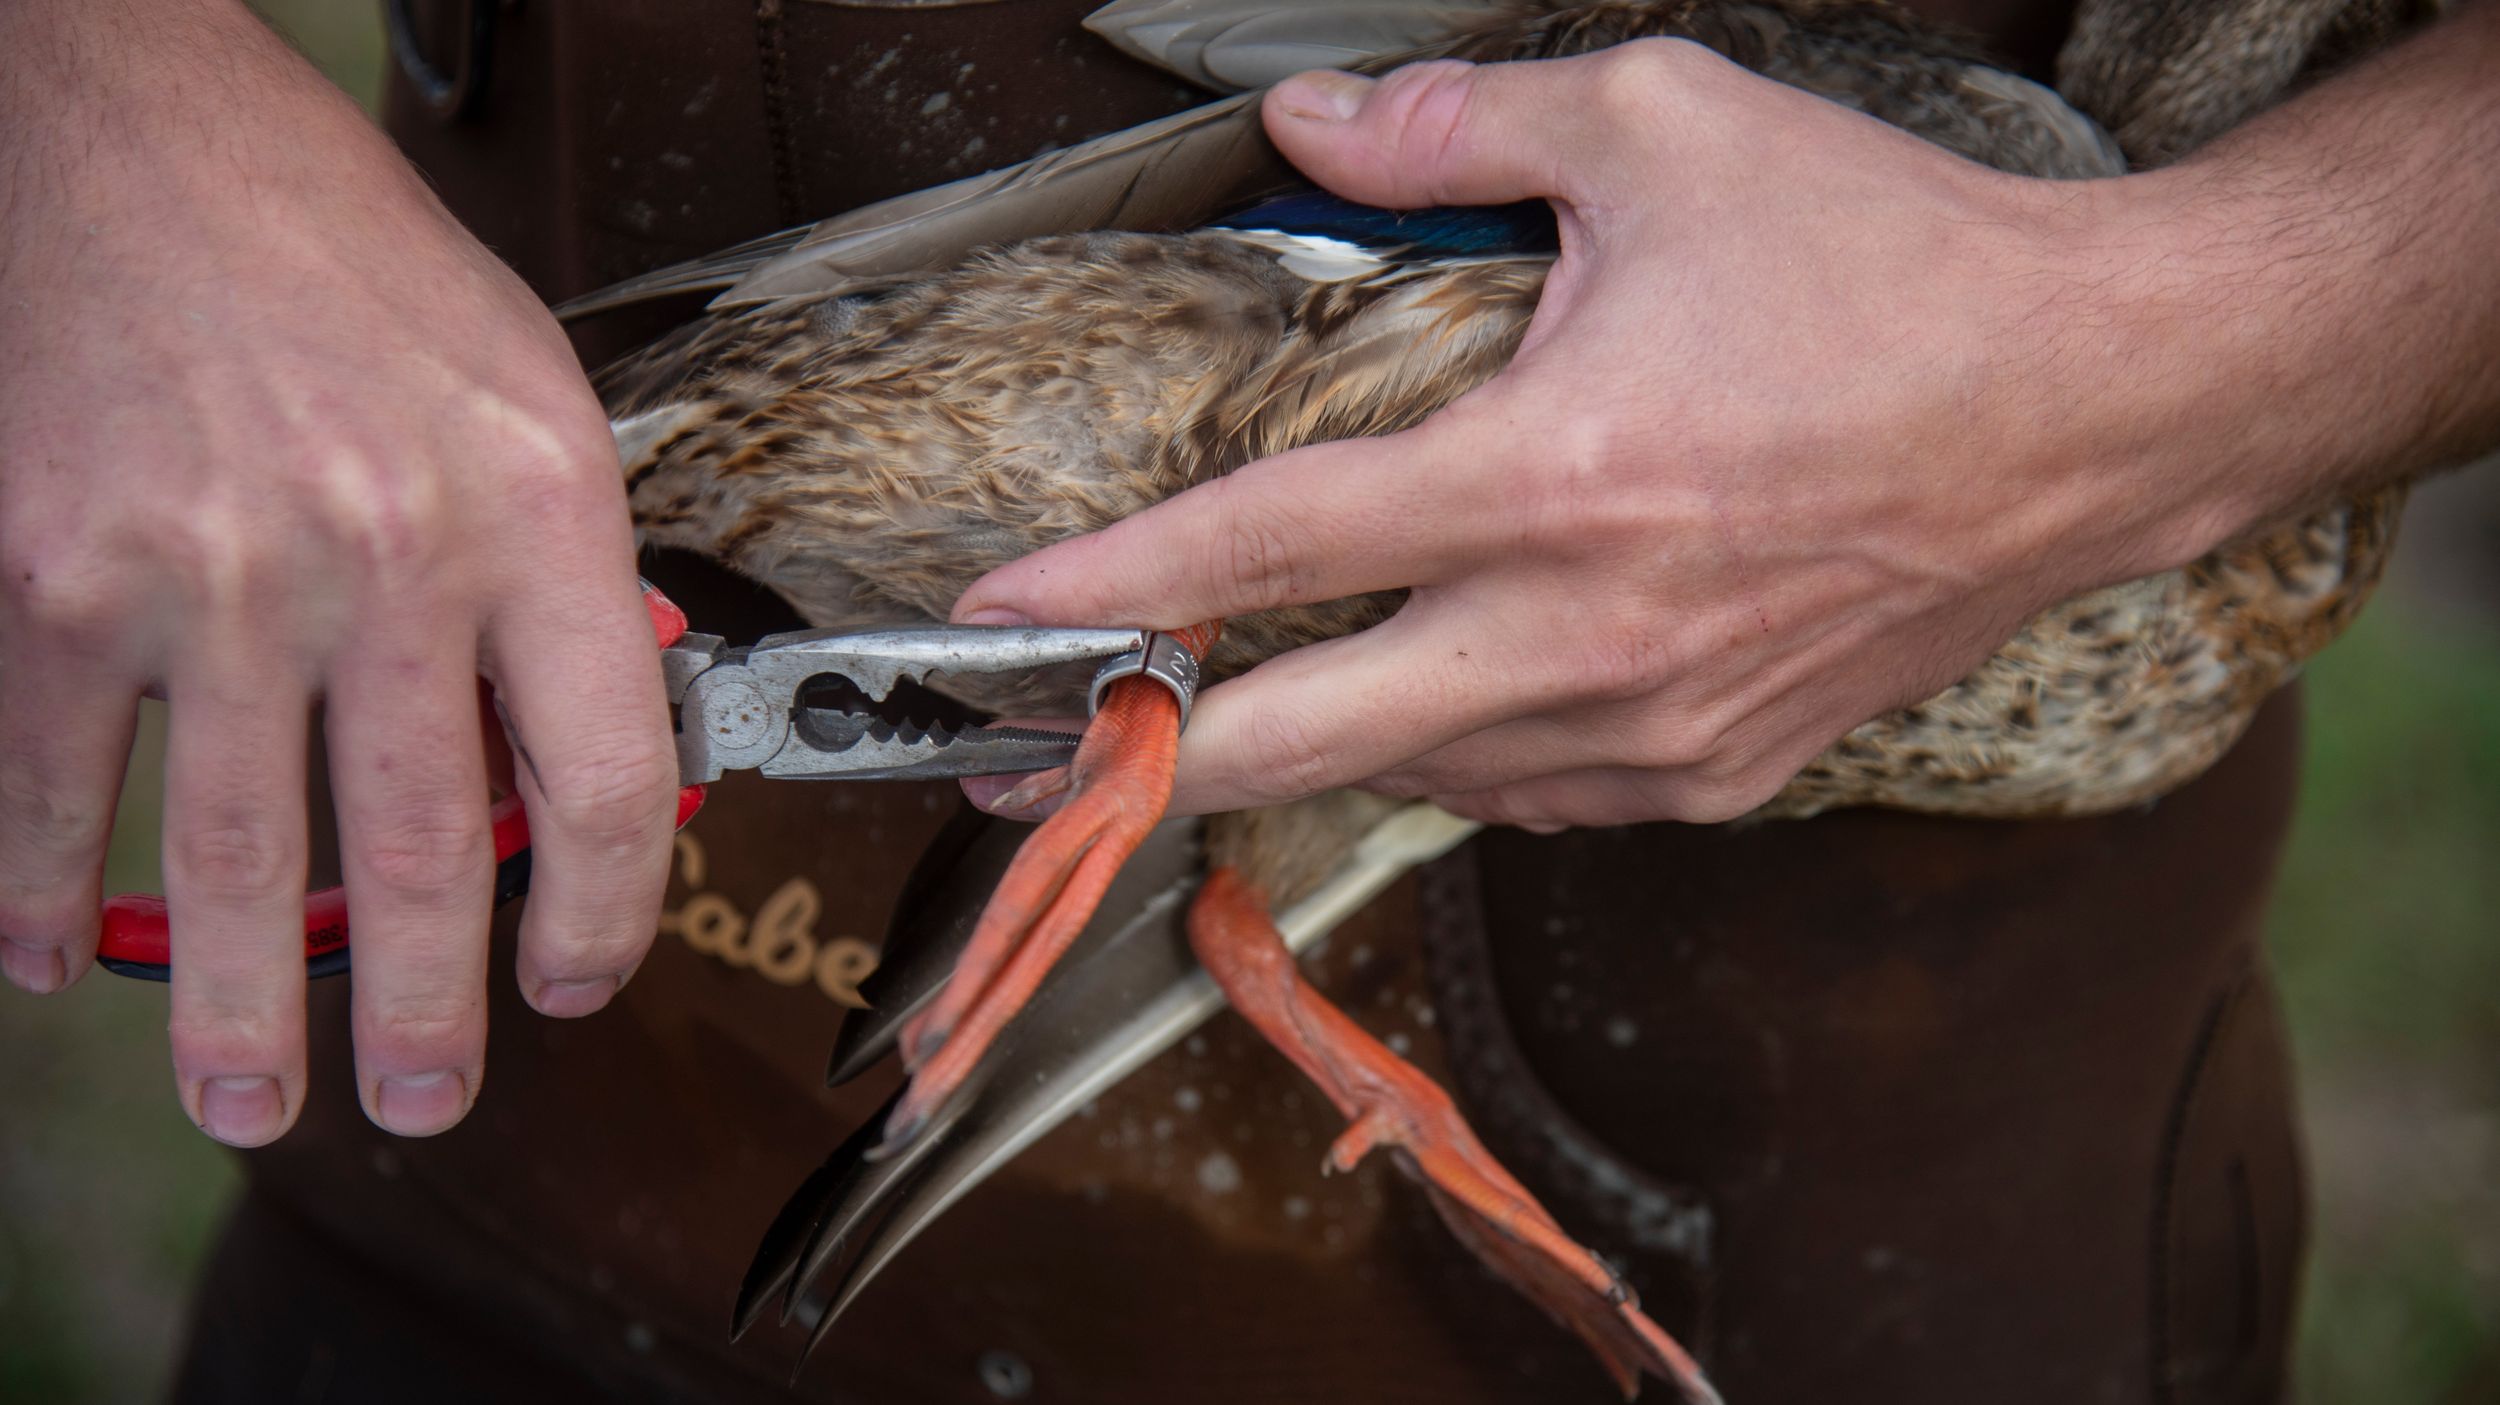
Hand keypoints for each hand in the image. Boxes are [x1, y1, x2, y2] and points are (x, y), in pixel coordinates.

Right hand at [0, 1, 678, 1143]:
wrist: (145, 139)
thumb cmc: (357, 268)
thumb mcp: (534, 405)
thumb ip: (565, 585)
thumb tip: (573, 762)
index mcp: (538, 515)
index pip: (609, 781)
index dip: (607, 916)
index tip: (583, 982)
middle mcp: (384, 558)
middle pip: (416, 863)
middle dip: (421, 1022)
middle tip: (423, 1107)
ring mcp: (206, 578)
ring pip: (230, 864)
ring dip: (240, 1015)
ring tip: (259, 1106)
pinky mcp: (51, 579)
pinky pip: (45, 785)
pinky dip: (36, 894)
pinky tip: (47, 959)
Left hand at [953, 42, 2229, 828]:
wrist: (2099, 405)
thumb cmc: (1891, 266)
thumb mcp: (1667, 128)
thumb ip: (1458, 127)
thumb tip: (1305, 131)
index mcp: (1548, 476)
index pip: (1265, 549)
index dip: (1106, 585)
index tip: (992, 623)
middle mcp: (1586, 637)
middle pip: (1299, 743)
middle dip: (1155, 752)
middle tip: (1059, 747)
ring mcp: (1654, 732)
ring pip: (1411, 781)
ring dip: (1317, 738)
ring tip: (1262, 682)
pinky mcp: (1714, 778)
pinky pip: (1527, 797)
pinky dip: (1456, 751)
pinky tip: (1452, 681)